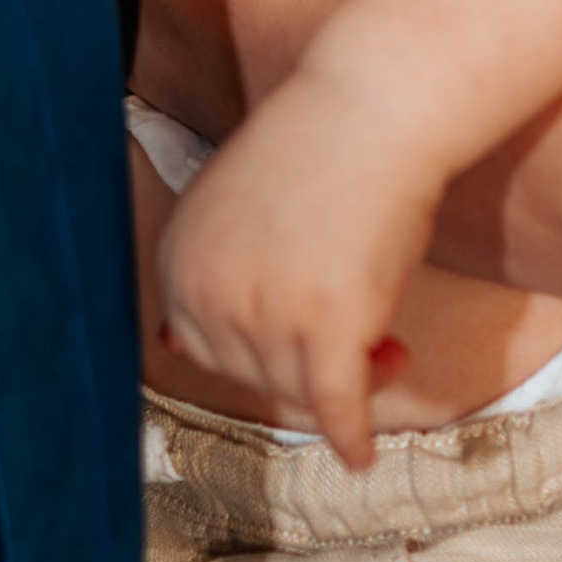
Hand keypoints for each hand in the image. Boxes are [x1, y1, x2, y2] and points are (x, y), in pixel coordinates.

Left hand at [154, 64, 441, 463]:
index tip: (305, 336)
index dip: (260, 350)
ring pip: (299, 391)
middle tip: (371, 343)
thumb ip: (208, 270)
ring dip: (347, 386)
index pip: (201, 346)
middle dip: (308, 367)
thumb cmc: (319, 148)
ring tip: (393, 351)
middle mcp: (206, 292)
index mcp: (176, 259)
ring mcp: (263, 311)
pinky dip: (351, 435)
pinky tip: (364, 456)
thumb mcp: (234, 206)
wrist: (375, 105)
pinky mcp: (325, 325)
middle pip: (251, 375)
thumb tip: (168, 345)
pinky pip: (336, 406)